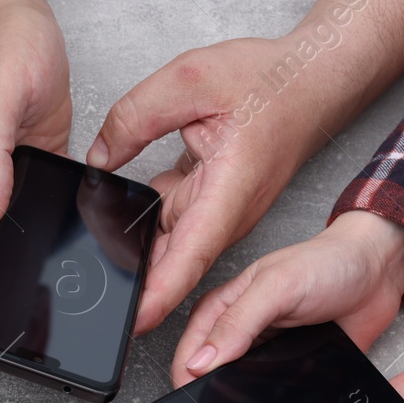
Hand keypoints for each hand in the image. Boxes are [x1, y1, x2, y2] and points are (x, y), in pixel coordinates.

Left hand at [87, 37, 330, 332]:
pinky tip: (110, 212)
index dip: (159, 297)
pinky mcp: (208, 198)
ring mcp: (216, 209)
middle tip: (92, 299)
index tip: (132, 324)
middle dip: (133, 285)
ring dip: (131, 251)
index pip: (188, 259)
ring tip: (90, 259)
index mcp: (227, 192)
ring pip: (165, 240)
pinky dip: (140, 220)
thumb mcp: (190, 78)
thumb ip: (135, 116)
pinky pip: (168, 217)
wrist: (313, 78)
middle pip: (171, 261)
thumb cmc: (273, 82)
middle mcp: (224, 213)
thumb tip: (99, 157)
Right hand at [169, 211, 403, 385]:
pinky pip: (274, 398)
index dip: (186, 383)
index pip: (188, 357)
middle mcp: (236, 336)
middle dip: (210, 400)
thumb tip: (199, 363)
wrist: (378, 272)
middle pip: (208, 380)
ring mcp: (263, 356)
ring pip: (239, 393)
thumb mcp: (276, 286)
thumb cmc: (328, 263)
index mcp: (219, 311)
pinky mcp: (291, 370)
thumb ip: (236, 323)